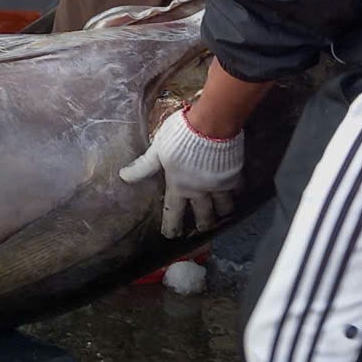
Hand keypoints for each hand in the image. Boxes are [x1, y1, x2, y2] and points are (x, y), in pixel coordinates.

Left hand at [119, 106, 243, 237]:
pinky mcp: (235, 175)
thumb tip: (124, 177)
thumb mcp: (157, 150)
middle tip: (202, 230)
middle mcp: (200, 191)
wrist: (212, 125)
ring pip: (223, 206)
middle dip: (202, 224)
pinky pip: (237, 189)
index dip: (172, 225)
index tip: (172, 236)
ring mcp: (219, 185)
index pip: (173, 211)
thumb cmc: (180, 136)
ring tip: (222, 215)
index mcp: (179, 186)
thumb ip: (144, 166)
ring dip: (222, 212)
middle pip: (203, 214)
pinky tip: (237, 192)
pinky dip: (237, 193)